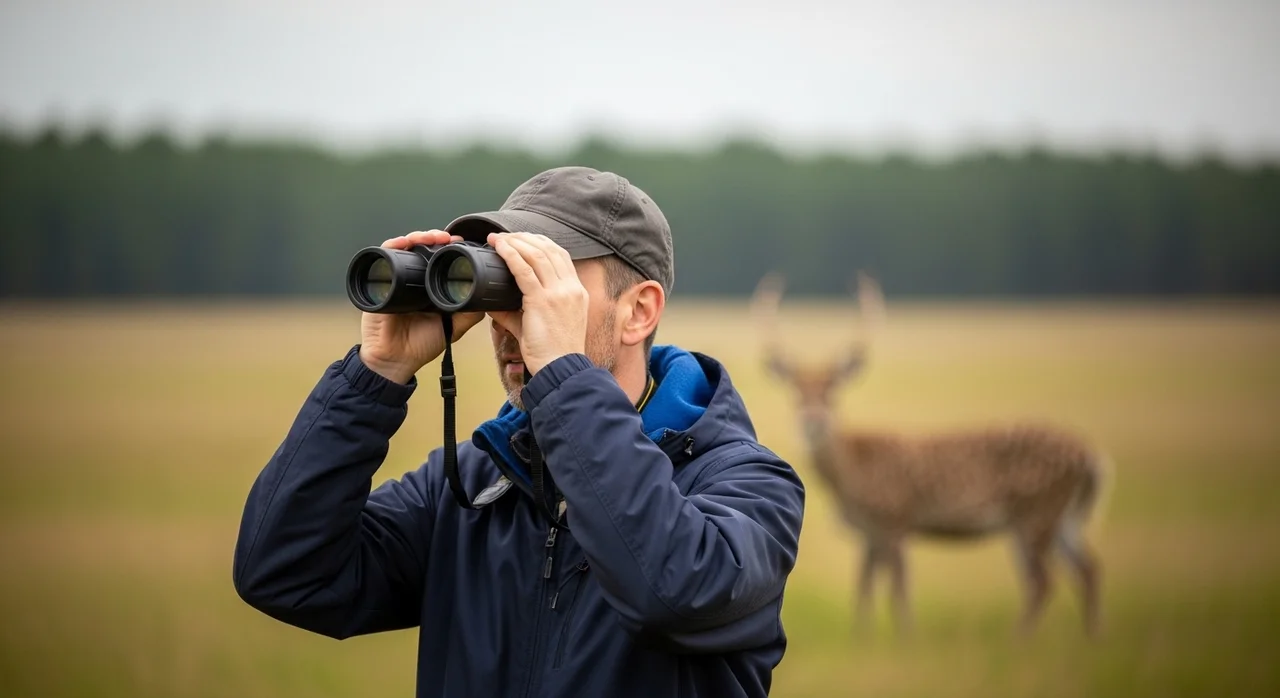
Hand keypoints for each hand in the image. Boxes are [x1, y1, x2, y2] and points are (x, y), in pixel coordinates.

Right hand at [359, 230, 485, 383]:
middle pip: (422, 248)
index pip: (438, 258)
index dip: (449, 247)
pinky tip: (406, 241)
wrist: (395, 360)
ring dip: (419, 237)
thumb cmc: (422, 345)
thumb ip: (470, 313)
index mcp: (429, 286)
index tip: (463, 243)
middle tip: (450, 238)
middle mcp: (412, 279)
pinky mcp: (379, 281)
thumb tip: (489, 298)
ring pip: (406, 247)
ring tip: (434, 237)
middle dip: (436, 237)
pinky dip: (395, 244)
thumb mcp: (454, 327)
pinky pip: (384, 255)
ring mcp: (395, 278)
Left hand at [486, 232, 588, 374]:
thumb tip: (494, 304)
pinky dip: (510, 254)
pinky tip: (499, 248)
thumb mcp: (541, 325)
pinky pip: (524, 270)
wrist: (561, 369)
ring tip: (498, 238)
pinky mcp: (542, 301)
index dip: (540, 243)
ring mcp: (559, 293)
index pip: (561, 256)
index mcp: (576, 292)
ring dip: (516, 242)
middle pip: (549, 249)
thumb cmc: (553, 353)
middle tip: (506, 235)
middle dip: (525, 237)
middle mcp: (571, 288)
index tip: (523, 239)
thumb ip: (517, 312)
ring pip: (537, 254)